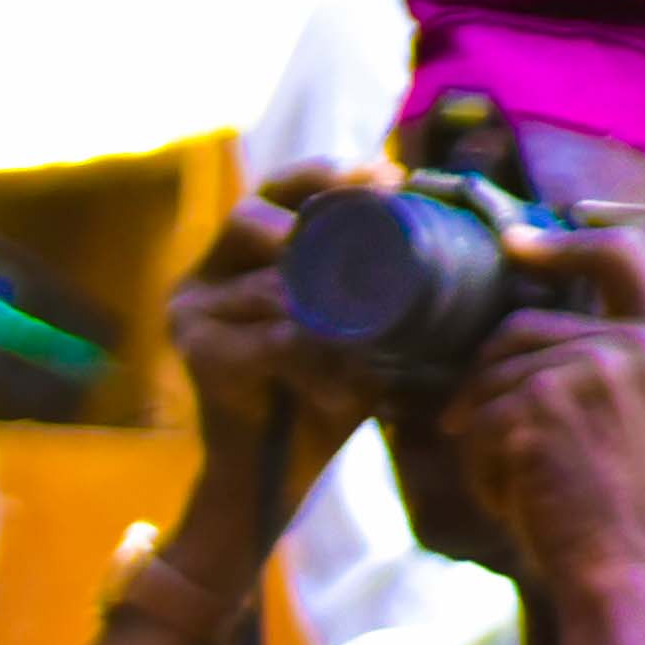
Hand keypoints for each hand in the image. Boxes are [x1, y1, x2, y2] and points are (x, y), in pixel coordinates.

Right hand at [165, 174, 370, 499]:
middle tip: (377, 220)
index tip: (387, 176)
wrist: (285, 470)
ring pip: (267, 284)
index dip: (327, 175)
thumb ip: (386, 287)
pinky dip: (316, 356)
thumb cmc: (329, 390)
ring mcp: (193, 310)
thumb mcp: (365, 329)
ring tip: (374, 336)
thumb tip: (451, 235)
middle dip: (313, 218)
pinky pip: (268, 339)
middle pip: (250, 218)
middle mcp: (208, 272)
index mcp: (246, 254)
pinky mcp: (196, 352)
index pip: (279, 192)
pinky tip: (345, 380)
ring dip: (329, 307)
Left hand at [432, 226, 644, 595]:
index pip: (620, 257)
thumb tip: (508, 332)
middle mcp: (637, 345)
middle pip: (520, 328)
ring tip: (526, 483)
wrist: (633, 570)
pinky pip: (477, 420)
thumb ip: (598, 364)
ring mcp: (591, 368)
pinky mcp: (543, 402)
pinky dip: (482, 466)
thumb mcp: (636, 415)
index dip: (565, 244)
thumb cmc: (627, 509)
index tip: (516, 245)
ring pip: (489, 376)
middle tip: (485, 436)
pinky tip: (521, 498)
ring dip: (484, 433)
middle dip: (487, 380)